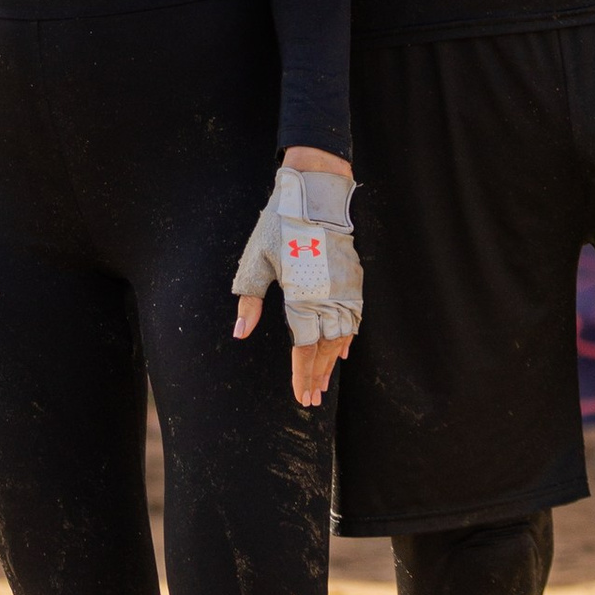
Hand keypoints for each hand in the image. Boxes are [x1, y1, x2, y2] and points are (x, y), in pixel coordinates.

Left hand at [232, 148, 361, 405]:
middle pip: (325, 348)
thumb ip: (249, 300)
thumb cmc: (279, 225)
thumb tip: (239, 333)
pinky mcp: (354, 279)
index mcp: (301, 296)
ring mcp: (344, 289)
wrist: (315, 194)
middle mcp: (327, 297)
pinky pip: (355, 318)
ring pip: (343, 337)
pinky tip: (343, 353)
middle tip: (312, 399)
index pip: (304, 347)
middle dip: (318, 376)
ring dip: (333, 362)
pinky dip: (349, 338)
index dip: (302, 374)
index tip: (301, 396)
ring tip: (324, 383)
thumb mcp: (255, 261)